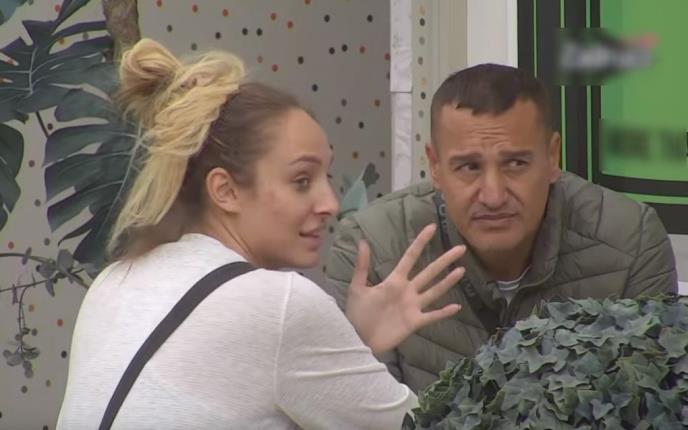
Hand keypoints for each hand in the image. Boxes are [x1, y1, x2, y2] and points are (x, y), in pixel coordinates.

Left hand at [345, 224, 465, 355]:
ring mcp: (412, 306)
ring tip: (461, 270)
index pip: (410, 257)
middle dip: (444, 260)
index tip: (432, 227)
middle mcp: (407, 291)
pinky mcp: (414, 322)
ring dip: (448, 281)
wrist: (357, 338)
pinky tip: (457, 306)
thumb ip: (362, 266)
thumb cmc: (357, 313)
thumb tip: (362, 241)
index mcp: (394, 280)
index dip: (421, 242)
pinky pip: (432, 316)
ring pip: (435, 291)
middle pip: (429, 271)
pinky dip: (444, 312)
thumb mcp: (357, 287)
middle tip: (460, 248)